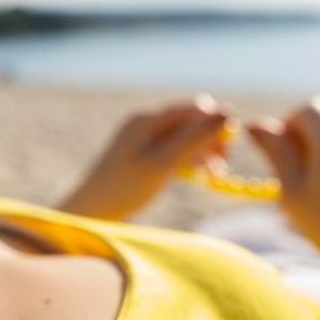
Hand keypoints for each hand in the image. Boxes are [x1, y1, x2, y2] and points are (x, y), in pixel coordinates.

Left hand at [59, 95, 229, 220]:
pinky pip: (174, 149)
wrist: (91, 211)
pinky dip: (188, 160)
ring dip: (202, 152)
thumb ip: (194, 138)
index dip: (216, 125)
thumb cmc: (125, 189)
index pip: (195, 107)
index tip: (225, 154)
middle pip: (191, 121)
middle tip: (220, 169)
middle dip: (210, 141)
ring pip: (185, 136)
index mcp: (147, 119)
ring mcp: (143, 138)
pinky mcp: (144, 155)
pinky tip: (196, 176)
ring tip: (212, 175)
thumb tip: (228, 112)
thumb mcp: (164, 163)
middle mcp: (145, 122)